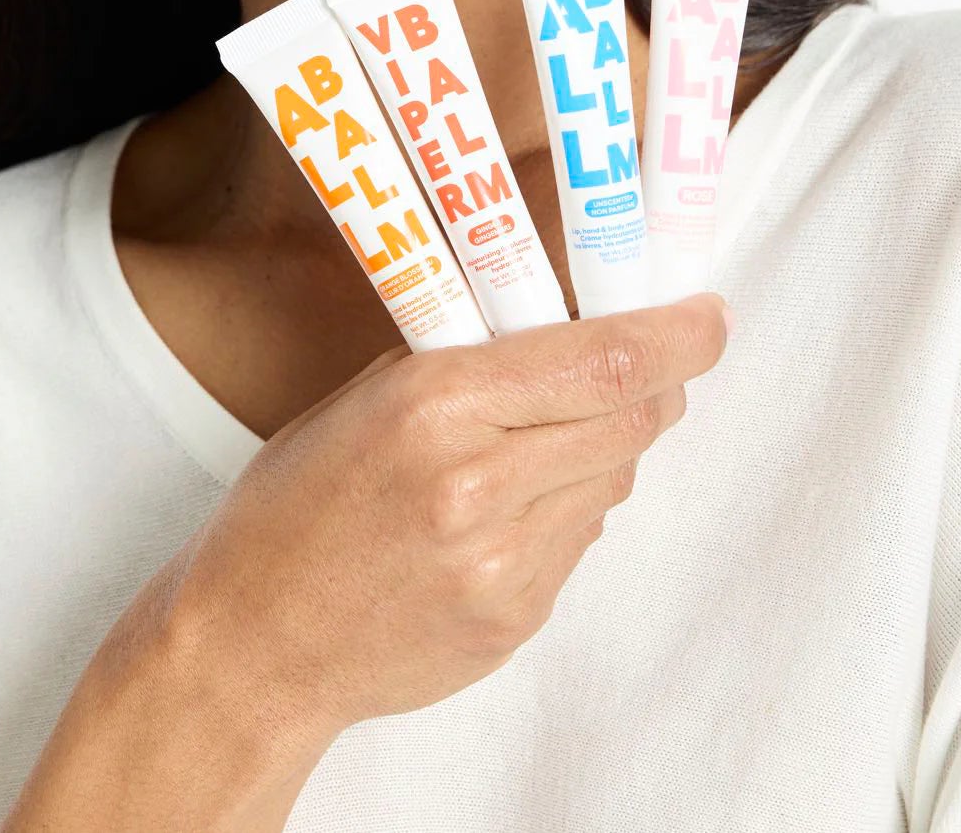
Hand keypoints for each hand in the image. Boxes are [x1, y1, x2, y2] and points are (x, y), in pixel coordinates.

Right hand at [146, 290, 730, 752]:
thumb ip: (470, 359)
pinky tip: (503, 509)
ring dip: (606, 445)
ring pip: (616, 478)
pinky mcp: (515, 618)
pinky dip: (566, 508)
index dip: (677, 334)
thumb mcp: (368, 397)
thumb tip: (570, 324)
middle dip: (657, 381)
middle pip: (632, 418)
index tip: (707, 315)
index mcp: (437, 404)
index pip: (603, 359)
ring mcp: (503, 563)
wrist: (252, 646)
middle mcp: (480, 485)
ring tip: (535, 441)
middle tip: (653, 359)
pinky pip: (580, 539)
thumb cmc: (293, 506)